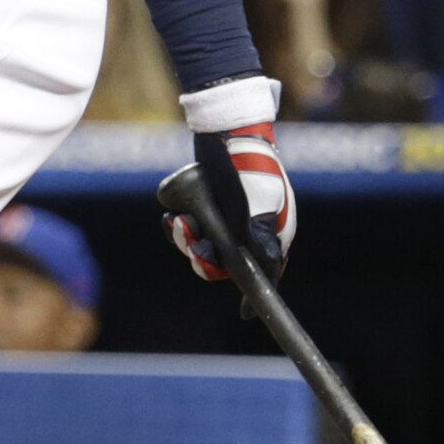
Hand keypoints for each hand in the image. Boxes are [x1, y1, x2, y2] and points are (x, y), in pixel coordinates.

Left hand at [165, 111, 297, 282]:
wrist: (227, 131)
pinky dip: (176, 226)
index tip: (246, 313)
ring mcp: (221, 219)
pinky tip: (174, 216)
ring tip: (181, 223)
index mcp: (267, 235)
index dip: (256, 294)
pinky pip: (184, 228)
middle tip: (196, 248)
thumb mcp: (263, 201)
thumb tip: (270, 263)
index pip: (266, 274)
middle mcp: (244, 232)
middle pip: (223, 265)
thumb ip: (262, 233)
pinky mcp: (200, 206)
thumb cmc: (253, 167)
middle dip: (205, 260)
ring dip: (187, 241)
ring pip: (200, 247)